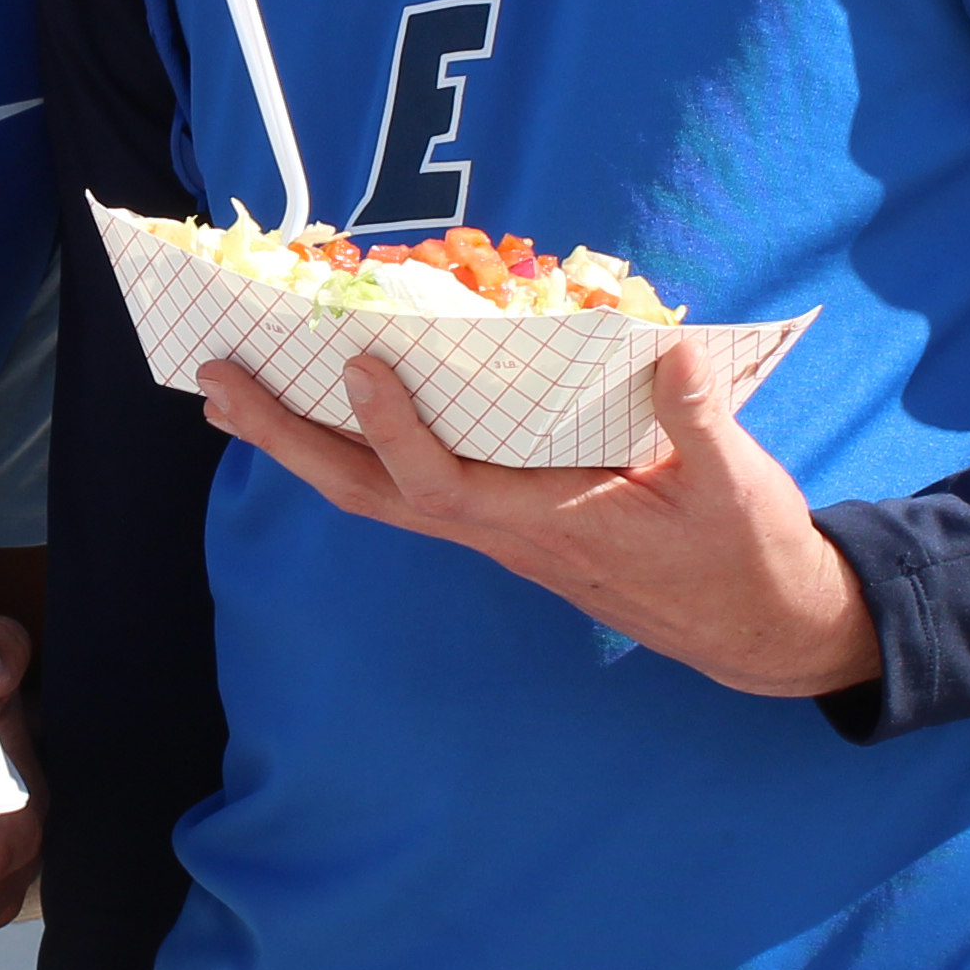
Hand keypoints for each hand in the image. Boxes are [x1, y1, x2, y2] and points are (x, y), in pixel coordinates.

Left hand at [197, 336, 876, 699]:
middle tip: (216, 381)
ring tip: (231, 396)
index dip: (397, 429)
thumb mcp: (739, 484)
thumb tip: (674, 344)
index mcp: (552, 521)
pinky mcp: (505, 523)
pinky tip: (323, 416)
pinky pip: (409, 488)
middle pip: (373, 492)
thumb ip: (699, 419)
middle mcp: (505, 532)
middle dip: (288, 439)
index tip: (360, 367)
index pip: (448, 482)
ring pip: (378, 494)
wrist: (754, 626)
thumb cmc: (744, 553)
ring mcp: (498, 532)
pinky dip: (353, 449)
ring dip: (299, 446)